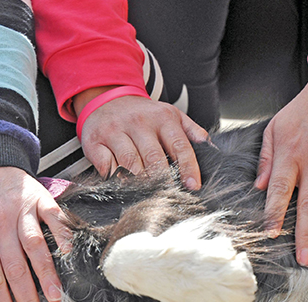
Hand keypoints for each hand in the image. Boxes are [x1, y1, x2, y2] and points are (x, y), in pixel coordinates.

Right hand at [75, 88, 208, 188]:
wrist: (106, 99)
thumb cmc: (143, 115)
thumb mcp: (170, 115)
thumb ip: (192, 132)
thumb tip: (212, 150)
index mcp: (163, 118)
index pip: (179, 146)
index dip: (188, 168)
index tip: (193, 186)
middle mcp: (139, 123)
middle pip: (154, 159)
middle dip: (162, 180)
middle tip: (168, 196)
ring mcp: (115, 131)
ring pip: (130, 164)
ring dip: (139, 182)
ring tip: (146, 194)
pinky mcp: (95, 141)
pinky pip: (106, 166)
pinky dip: (113, 178)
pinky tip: (120, 183)